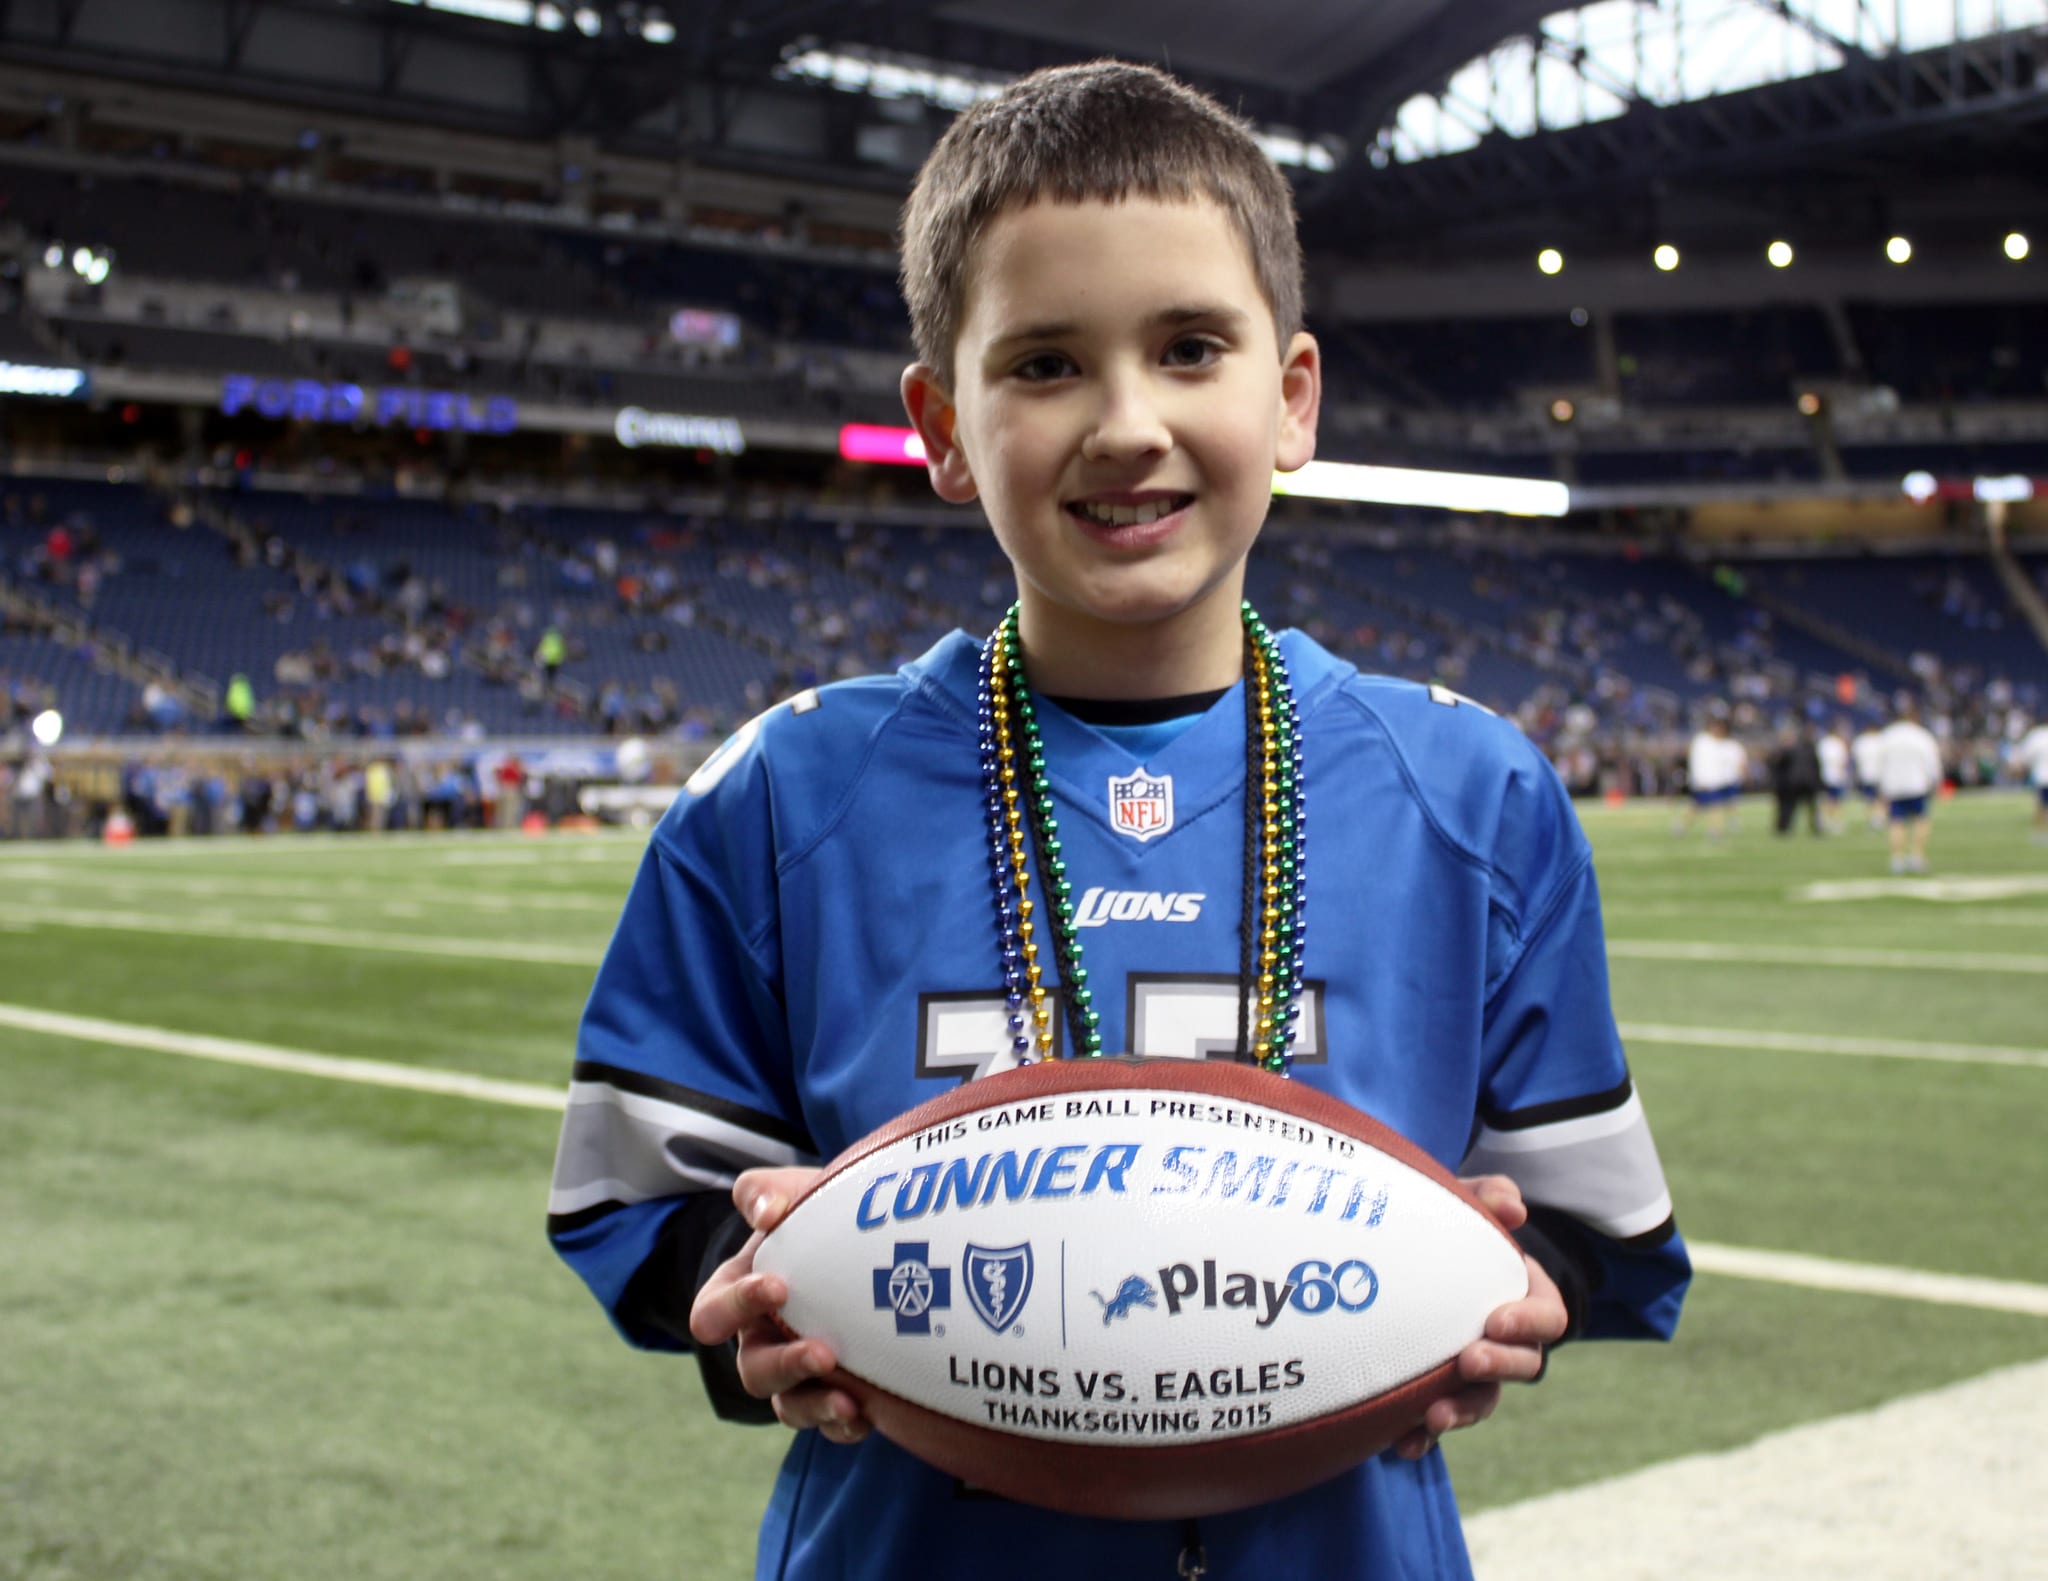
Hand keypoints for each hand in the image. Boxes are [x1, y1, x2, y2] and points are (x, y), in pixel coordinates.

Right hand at [687, 1166, 871, 1444]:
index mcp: (737, 1296)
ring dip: (815, 1406)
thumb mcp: (788, 1193)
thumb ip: (765, 1192)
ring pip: (788, 1407)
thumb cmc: (814, 1214)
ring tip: (850, 1402)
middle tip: (823, 1352)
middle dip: (784, 1365)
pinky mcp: (833, 1393)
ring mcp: (795, 1374)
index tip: (778, 1285)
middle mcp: (761, 1342)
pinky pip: (829, 1424)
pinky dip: (844, 1425)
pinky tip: (867, 1417)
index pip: (713, 1313)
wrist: (865, 1241)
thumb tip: (767, 1212)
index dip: (737, 1306)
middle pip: (753, 1371)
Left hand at [1394, 1173, 1567, 1460]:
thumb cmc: (1449, 1224)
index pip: (1548, 1319)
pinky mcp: (1439, 1389)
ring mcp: (1475, 1370)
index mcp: (1524, 1297)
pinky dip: (1423, 1436)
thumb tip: (1512, 1207)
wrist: (1409, 1251)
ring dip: (1462, 1412)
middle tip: (1468, 1360)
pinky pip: (1438, 1421)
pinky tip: (1401, 1444)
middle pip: (1523, 1367)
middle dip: (1499, 1366)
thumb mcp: (1468, 1203)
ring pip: (1483, 1401)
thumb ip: (1489, 1196)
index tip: (1496, 1319)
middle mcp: (1507, 1341)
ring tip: (1432, 1417)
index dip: (1528, 1323)